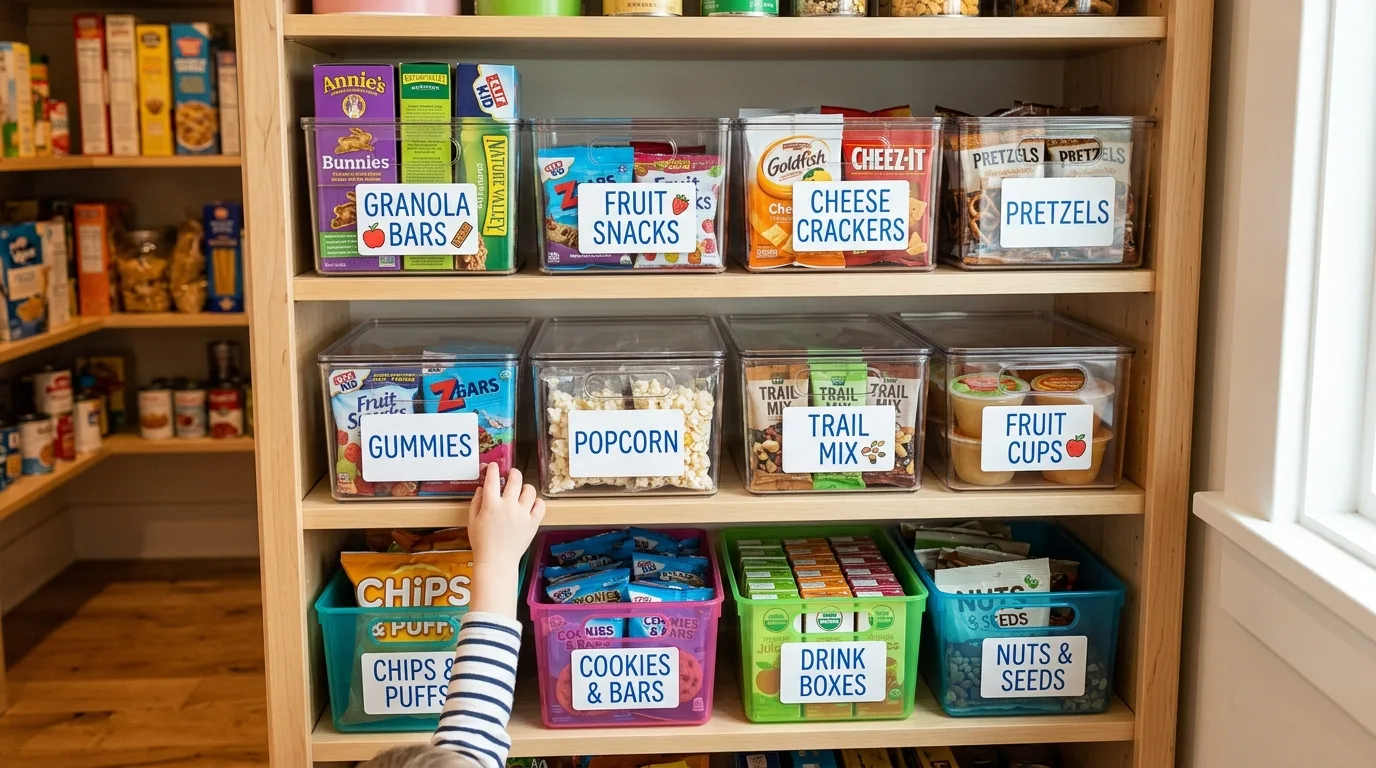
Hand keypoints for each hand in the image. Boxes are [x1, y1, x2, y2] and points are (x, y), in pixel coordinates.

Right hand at [466, 464, 543, 617]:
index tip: (494, 467)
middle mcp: (508, 506)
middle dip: (513, 473)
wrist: (497, 561)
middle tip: (512, 474)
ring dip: (525, 488)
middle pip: (515, 479)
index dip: (493, 469)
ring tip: (522, 491)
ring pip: (530, 490)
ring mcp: (522, 514)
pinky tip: (531, 504)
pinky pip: (540, 505)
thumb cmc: (482, 543)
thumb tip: (481, 488)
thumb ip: (476, 502)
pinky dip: (537, 502)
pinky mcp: (533, 523)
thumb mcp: (472, 521)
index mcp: (491, 505)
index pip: (493, 479)